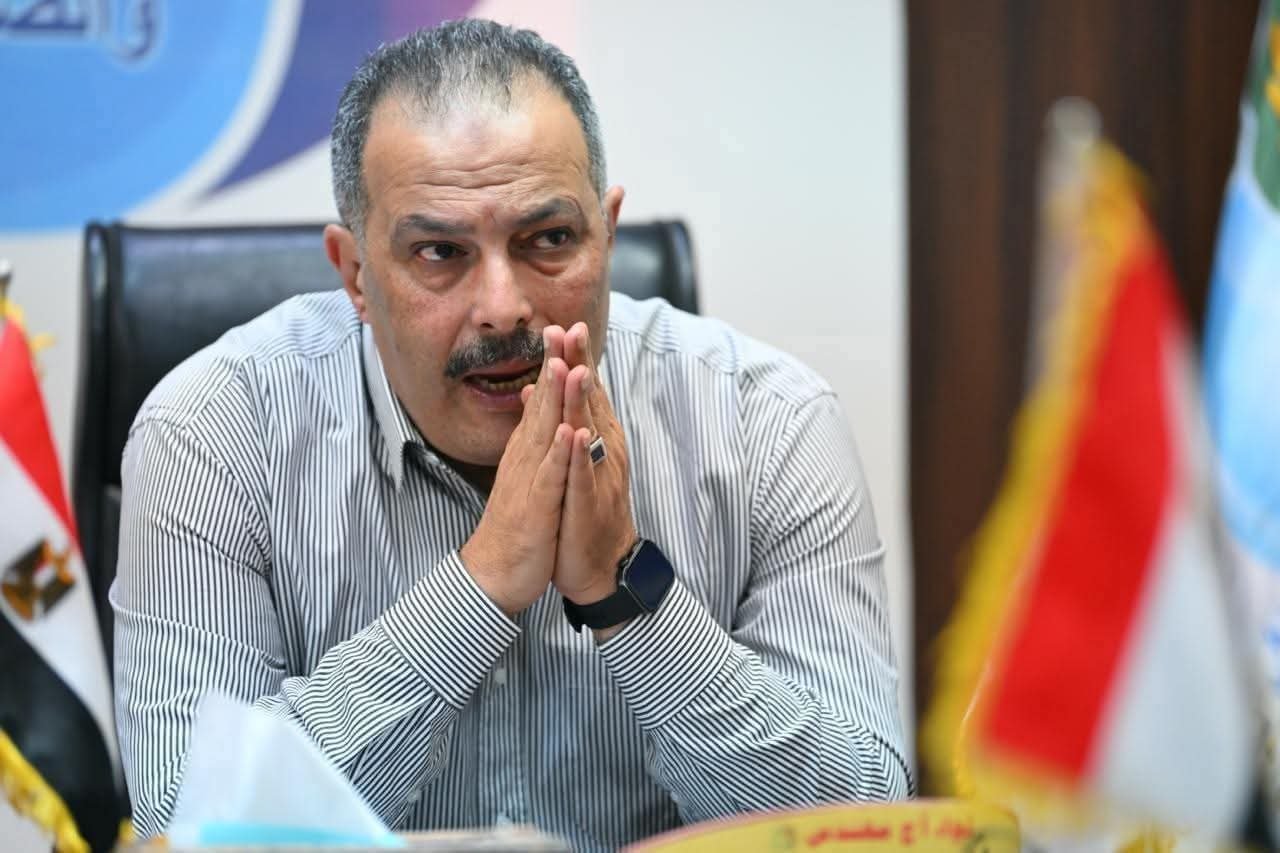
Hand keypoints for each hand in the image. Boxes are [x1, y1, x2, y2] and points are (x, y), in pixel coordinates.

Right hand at [460, 326, 571, 615]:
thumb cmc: (515, 525)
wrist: (494, 573)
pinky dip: (560, 454)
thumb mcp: (524, 476)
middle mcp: (525, 458)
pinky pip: (549, 477)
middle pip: (541, 404)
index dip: (554, 364)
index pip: (542, 399)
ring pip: (545, 432)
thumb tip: (530, 410)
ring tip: (567, 364)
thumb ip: (529, 441)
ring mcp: (529, 480)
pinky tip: (569, 432)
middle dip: (554, 365)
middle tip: (564, 327)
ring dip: (556, 399)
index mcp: (527, 450)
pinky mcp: (536, 507)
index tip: (566, 329)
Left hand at [552, 322, 637, 609]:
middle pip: (590, 402)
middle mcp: (602, 452)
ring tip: (576, 367)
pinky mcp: (589, 503)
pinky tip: (577, 433)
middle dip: (581, 365)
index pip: (586, 393)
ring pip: (590, 432)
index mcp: (596, 441)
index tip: (565, 326)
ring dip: (583, 400)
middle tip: (572, 328)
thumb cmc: (583, 511)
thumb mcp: (573, 461)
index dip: (577, 359)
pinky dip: (580, 454)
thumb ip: (566, 424)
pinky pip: (584, 475)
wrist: (599, 566)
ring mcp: (598, 476)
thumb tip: (544, 389)